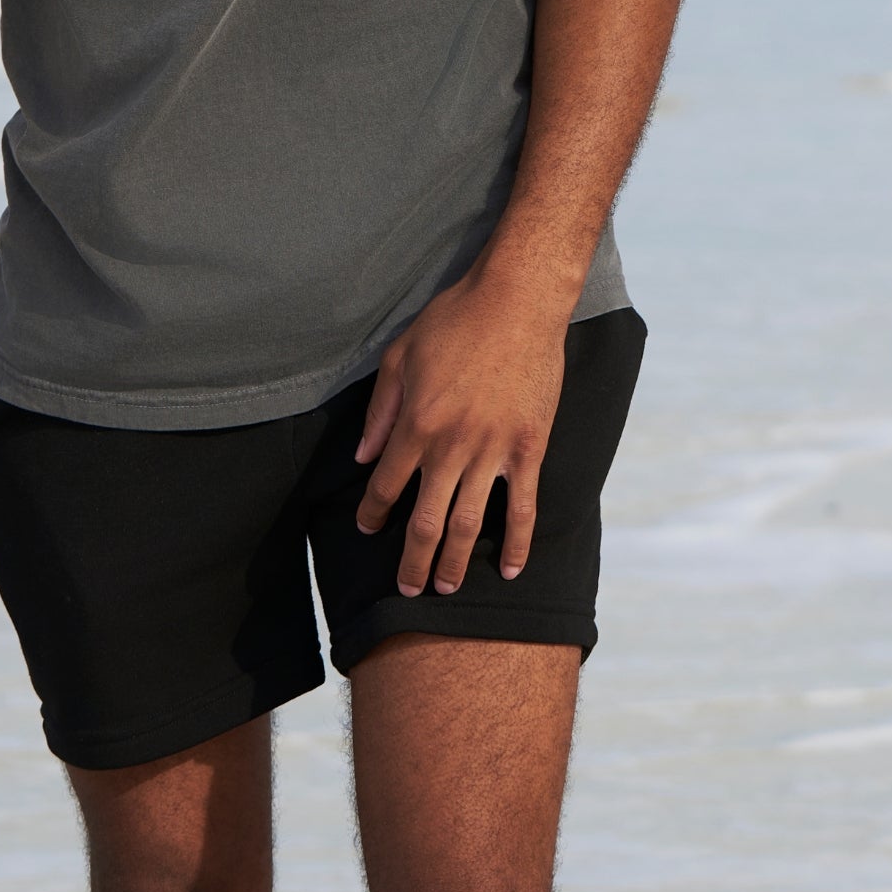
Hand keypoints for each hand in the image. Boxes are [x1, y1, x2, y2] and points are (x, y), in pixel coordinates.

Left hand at [353, 265, 568, 596]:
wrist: (518, 300)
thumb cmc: (455, 319)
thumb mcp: (401, 355)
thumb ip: (380, 410)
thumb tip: (362, 457)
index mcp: (416, 424)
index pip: (385, 487)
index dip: (373, 515)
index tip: (369, 530)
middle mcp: (451, 447)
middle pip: (425, 522)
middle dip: (413, 563)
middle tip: (408, 590)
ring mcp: (493, 451)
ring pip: (469, 523)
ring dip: (454, 563)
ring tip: (446, 588)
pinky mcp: (529, 447)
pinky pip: (523, 506)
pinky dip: (517, 542)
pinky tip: (511, 569)